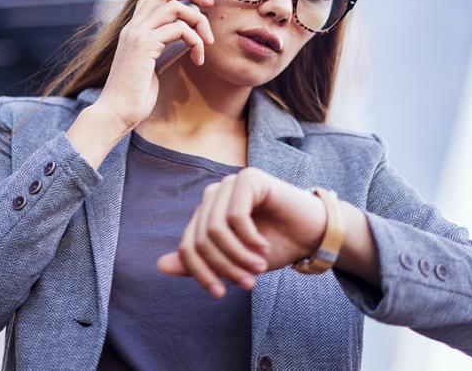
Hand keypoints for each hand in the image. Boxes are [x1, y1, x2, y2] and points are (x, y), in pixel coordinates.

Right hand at [95, 0, 215, 130]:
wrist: (116, 112)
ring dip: (199, 21)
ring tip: (207, 42)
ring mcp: (137, 34)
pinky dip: (196, 41)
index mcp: (132, 32)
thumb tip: (183, 39)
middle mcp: (132, 28)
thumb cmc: (134, 96)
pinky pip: (180, 29)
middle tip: (209, 3)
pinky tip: (198, 59)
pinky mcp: (145, 45)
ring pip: (176, 8)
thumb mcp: (151, 67)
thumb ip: (162, 49)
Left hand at [156, 167, 327, 297]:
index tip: (219, 294)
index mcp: (205, 213)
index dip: (200, 273)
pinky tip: (264, 247)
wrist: (312, 235)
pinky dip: (249, 238)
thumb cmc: (274, 246)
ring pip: (216, 229)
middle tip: (248, 283)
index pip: (187, 246)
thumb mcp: (233, 262)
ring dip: (238, 256)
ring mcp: (230, 184)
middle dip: (224, 267)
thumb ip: (200, 262)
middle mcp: (213, 195)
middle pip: (201, 239)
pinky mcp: (249, 178)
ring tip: (258, 268)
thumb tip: (160, 266)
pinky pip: (235, 215)